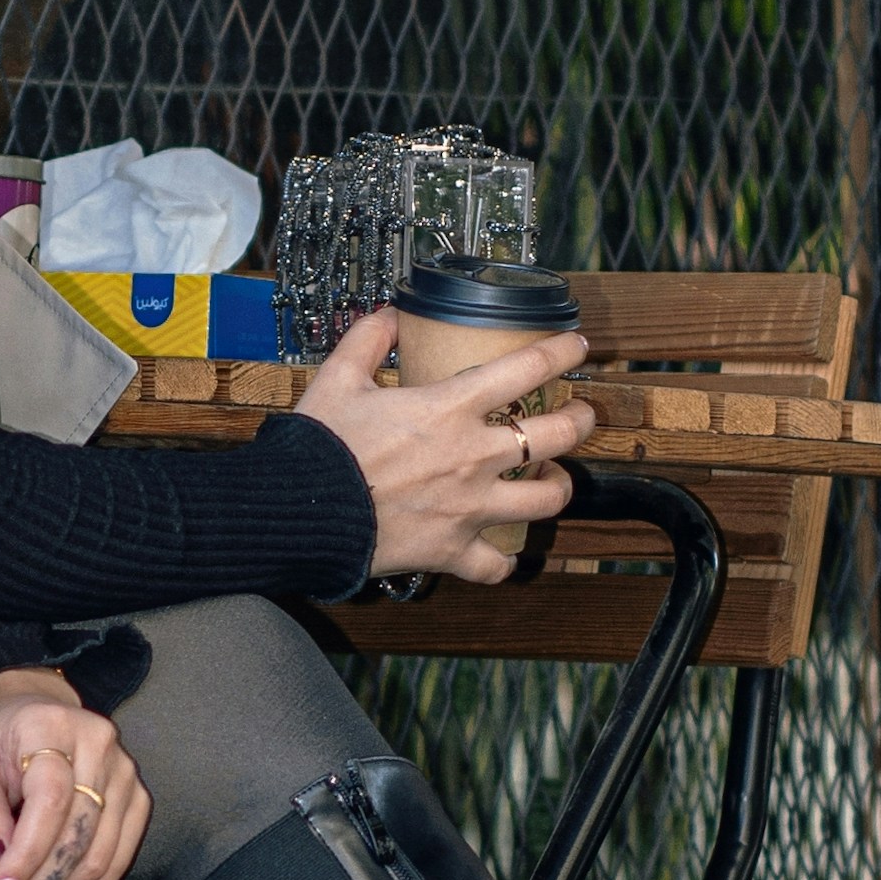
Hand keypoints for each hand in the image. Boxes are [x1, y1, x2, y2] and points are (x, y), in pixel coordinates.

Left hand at [0, 671, 148, 879]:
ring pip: (99, 860)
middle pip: (78, 838)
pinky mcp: (137, 803)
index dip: (25, 856)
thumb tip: (1, 866)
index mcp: (54, 726)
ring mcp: (126, 776)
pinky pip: (114, 865)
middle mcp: (101, 747)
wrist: (34, 715)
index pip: (51, 802)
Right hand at [296, 309, 592, 584]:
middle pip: (558, 435)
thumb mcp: (338, 378)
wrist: (299, 512)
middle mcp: (473, 457)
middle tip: (581, 414)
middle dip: (581, 420)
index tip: (576, 347)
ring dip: (559, 486)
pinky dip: (501, 562)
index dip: (562, 352)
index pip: (526, 368)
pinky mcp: (452, 550)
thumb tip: (388, 314)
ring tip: (554, 478)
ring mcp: (469, 507)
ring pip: (546, 500)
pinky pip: (496, 565)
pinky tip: (500, 553)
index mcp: (449, 408)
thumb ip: (368, 341)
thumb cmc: (319, 446)